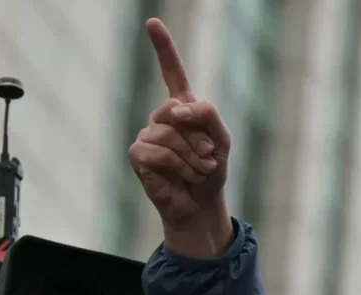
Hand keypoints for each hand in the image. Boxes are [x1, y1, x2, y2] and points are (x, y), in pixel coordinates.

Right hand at [128, 18, 233, 258]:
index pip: (172, 72)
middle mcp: (163, 117)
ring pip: (169, 134)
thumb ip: (206, 114)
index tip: (152, 23)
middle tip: (209, 158)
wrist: (201, 205)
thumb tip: (176, 110)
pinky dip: (177, 166)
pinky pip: (157, 151)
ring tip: (198, 171)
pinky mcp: (138, 154)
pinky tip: (183, 177)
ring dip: (192, 157)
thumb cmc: (212, 170)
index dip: (163, 47)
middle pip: (178, 111)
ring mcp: (148, 134)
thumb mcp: (222, 139)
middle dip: (199, 137)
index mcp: (184, 107)